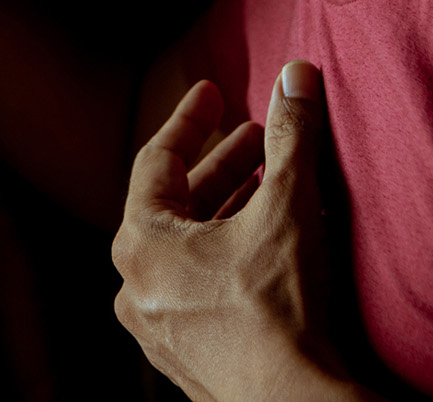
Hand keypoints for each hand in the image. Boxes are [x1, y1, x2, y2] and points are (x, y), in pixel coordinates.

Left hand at [112, 65, 361, 401]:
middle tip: (259, 139)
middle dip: (222, 167)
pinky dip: (228, 255)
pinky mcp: (187, 358)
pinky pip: (198, 288)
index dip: (190, 120)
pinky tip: (270, 246)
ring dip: (229, 212)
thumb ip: (291, 135)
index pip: (157, 160)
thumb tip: (296, 74)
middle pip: (175, 206)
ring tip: (275, 186)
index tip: (213, 93)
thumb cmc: (279, 309)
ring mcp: (158, 328)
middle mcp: (136, 286)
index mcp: (142, 244)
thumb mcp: (288, 207)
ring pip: (188, 250)